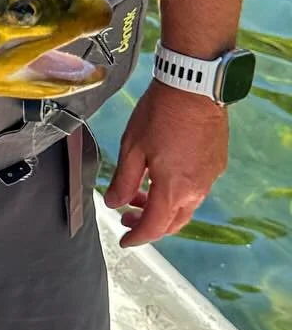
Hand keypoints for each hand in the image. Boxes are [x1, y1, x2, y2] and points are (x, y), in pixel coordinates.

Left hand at [104, 77, 228, 246]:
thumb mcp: (131, 147)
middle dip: (148, 224)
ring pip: (185, 207)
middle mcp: (195, 189)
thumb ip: (123, 180)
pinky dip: (175, 192)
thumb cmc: (160, 113)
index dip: (137, 237)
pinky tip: (160, 177)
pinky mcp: (214, 165)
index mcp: (173, 189)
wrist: (193, 89)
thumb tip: (114, 203)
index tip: (125, 240)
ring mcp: (208, 178)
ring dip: (161, 207)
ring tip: (139, 193)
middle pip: (172, 222)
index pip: (154, 226)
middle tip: (127, 217)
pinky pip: (195, 190)